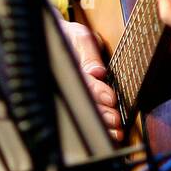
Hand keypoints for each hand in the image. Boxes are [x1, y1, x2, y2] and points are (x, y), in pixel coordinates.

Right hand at [54, 13, 123, 140]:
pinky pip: (86, 113)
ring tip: (116, 132)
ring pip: (84, 113)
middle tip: (116, 122)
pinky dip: (98, 125)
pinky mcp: (77, 99)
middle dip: (100, 114)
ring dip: (101, 124)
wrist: (54, 38)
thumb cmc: (69, 37)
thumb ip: (88, 53)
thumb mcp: (79, 36)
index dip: (97, 92)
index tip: (111, 98)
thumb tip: (97, 71)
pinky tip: (110, 134)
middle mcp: (67, 84)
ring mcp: (70, 93)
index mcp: (68, 68)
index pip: (83, 83)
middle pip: (83, 103)